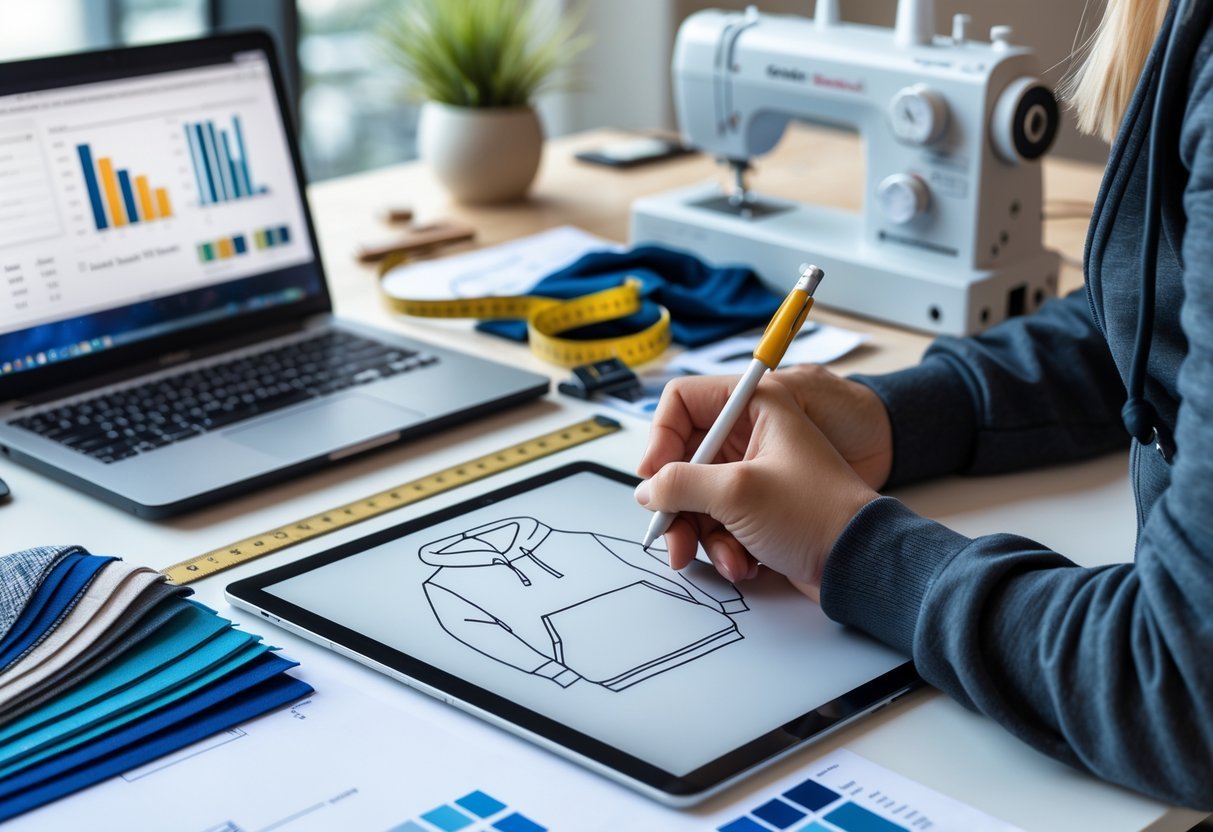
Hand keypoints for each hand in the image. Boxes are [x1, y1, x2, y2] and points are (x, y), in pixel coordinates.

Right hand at [634, 374, 878, 599]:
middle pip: (683, 456)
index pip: (683, 402)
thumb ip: (678, 484)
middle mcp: (752, 434)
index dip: (661, 437)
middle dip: (675, 501)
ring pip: (695, 495)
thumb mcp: (736, 492)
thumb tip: (646, 489)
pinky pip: (716, 521)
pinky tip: (742, 564)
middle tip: (669, 534)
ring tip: (723, 559)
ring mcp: (753, 473)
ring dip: (700, 533)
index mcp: (755, 407)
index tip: (652, 475)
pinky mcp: (756, 508)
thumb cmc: (815, 513)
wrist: (861, 563)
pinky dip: (722, 546)